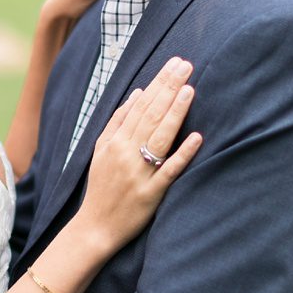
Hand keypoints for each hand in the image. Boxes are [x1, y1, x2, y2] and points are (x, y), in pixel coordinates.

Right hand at [72, 57, 203, 250]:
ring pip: (160, 137)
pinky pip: (169, 171)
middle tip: (186, 65)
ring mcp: (140, 173)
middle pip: (151, 115)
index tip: (175, 64)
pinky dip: (182, 154)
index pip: (141, 105)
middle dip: (169, 88)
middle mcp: (126, 153)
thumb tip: (137, 93)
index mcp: (115, 142)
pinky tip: (197, 138)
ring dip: (175, 112)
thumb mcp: (101, 151)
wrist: (95, 227)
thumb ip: (117, 122)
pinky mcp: (151, 194)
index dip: (159, 83)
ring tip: (190, 89)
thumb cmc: (102, 187)